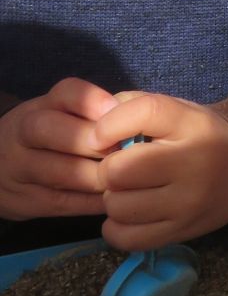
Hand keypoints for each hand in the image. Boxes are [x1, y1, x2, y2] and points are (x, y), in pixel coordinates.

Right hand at [0, 78, 115, 219]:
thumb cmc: (51, 139)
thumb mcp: (62, 118)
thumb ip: (96, 116)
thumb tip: (140, 122)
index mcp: (40, 107)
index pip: (65, 93)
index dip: (93, 102)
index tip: (117, 113)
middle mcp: (23, 133)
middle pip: (52, 130)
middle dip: (95, 143)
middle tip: (125, 153)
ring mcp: (19, 169)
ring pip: (62, 172)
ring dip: (101, 176)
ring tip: (127, 180)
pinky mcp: (25, 201)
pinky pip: (64, 203)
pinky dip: (93, 202)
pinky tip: (113, 198)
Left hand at [94, 93, 227, 248]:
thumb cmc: (198, 136)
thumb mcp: (176, 109)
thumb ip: (132, 107)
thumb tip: (92, 131)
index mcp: (191, 124)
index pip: (145, 113)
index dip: (109, 125)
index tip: (103, 137)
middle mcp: (193, 164)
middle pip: (119, 170)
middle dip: (109, 169)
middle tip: (123, 170)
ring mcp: (189, 203)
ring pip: (118, 207)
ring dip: (114, 199)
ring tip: (130, 192)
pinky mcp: (183, 231)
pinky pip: (128, 238)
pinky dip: (117, 228)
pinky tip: (129, 215)